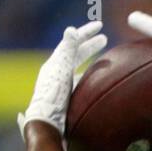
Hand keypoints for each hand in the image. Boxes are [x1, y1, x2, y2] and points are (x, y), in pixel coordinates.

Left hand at [17, 21, 106, 137]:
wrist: (47, 124)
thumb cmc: (53, 98)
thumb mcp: (61, 71)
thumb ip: (67, 50)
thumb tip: (71, 29)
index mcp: (54, 65)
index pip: (72, 43)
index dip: (86, 33)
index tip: (100, 26)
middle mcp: (56, 74)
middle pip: (74, 55)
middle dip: (89, 46)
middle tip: (104, 38)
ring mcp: (61, 87)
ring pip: (77, 68)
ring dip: (89, 61)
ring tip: (102, 59)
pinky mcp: (66, 100)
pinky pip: (79, 82)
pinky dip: (89, 77)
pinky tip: (95, 82)